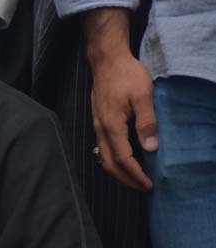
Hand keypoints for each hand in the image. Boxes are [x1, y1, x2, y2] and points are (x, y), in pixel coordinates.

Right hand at [85, 9, 155, 191]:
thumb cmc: (126, 75)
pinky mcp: (98, 122)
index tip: (148, 184)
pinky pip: (103, 148)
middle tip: (142, 187)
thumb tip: (150, 148)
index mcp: (112, 126)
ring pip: (104, 158)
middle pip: (109, 164)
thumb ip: (146, 123)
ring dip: (118, 172)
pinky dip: (113, 160)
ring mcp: (97, 126)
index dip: (135, 174)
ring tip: (133, 178)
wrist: (106, 60)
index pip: (123, 159)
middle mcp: (101, 130)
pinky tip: (124, 159)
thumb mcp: (143, 96)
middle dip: (125, 179)